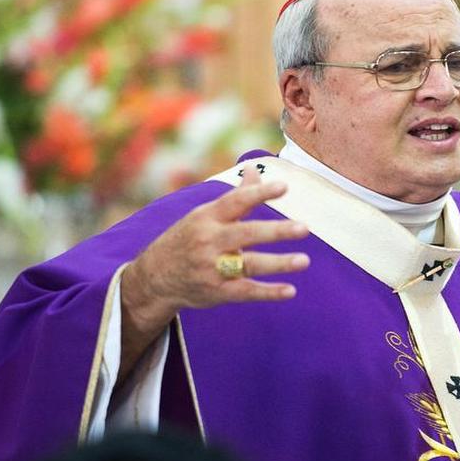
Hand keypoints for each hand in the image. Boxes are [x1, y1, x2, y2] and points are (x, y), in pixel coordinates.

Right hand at [118, 164, 309, 380]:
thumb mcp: (206, 215)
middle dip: (276, 231)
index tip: (283, 187)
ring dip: (278, 263)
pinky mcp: (216, 291)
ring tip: (303, 260)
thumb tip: (254, 167)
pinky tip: (290, 290)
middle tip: (304, 228)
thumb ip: (236, 195)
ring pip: (249, 264)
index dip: (259, 193)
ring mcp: (212, 267)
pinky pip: (245, 292)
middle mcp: (209, 240)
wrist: (154, 277)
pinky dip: (268, 293)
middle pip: (246, 233)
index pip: (236, 201)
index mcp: (208, 217)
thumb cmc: (189, 238)